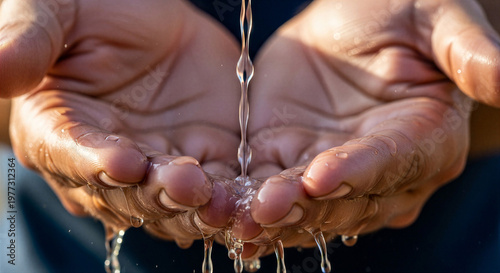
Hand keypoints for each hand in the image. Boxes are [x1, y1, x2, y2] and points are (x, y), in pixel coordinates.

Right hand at [3, 0, 242, 243]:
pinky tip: (248, 199)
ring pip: (176, 200)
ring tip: (222, 203)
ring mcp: (160, 164)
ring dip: (198, 206)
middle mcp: (109, 161)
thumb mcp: (55, 11)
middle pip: (130, 192)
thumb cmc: (89, 9)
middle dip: (157, 192)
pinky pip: (219, 185)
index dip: (97, 162)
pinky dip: (232, 196)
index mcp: (62, 130)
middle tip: (184, 185)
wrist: (147, 15)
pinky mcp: (204, 157)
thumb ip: (29, 39)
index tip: (124, 161)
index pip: (73, 155)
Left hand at [229, 0, 499, 256]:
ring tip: (239, 223)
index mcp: (423, 136)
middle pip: (346, 197)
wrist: (355, 18)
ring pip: (305, 203)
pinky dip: (247, 204)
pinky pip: (268, 186)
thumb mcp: (437, 17)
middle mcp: (379, 167)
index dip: (359, 169)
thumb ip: (466, 52)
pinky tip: (223, 217)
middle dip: (307, 205)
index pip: (393, 160)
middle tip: (269, 208)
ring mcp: (330, 167)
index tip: (323, 173)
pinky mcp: (289, 157)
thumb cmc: (404, 12)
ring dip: (273, 215)